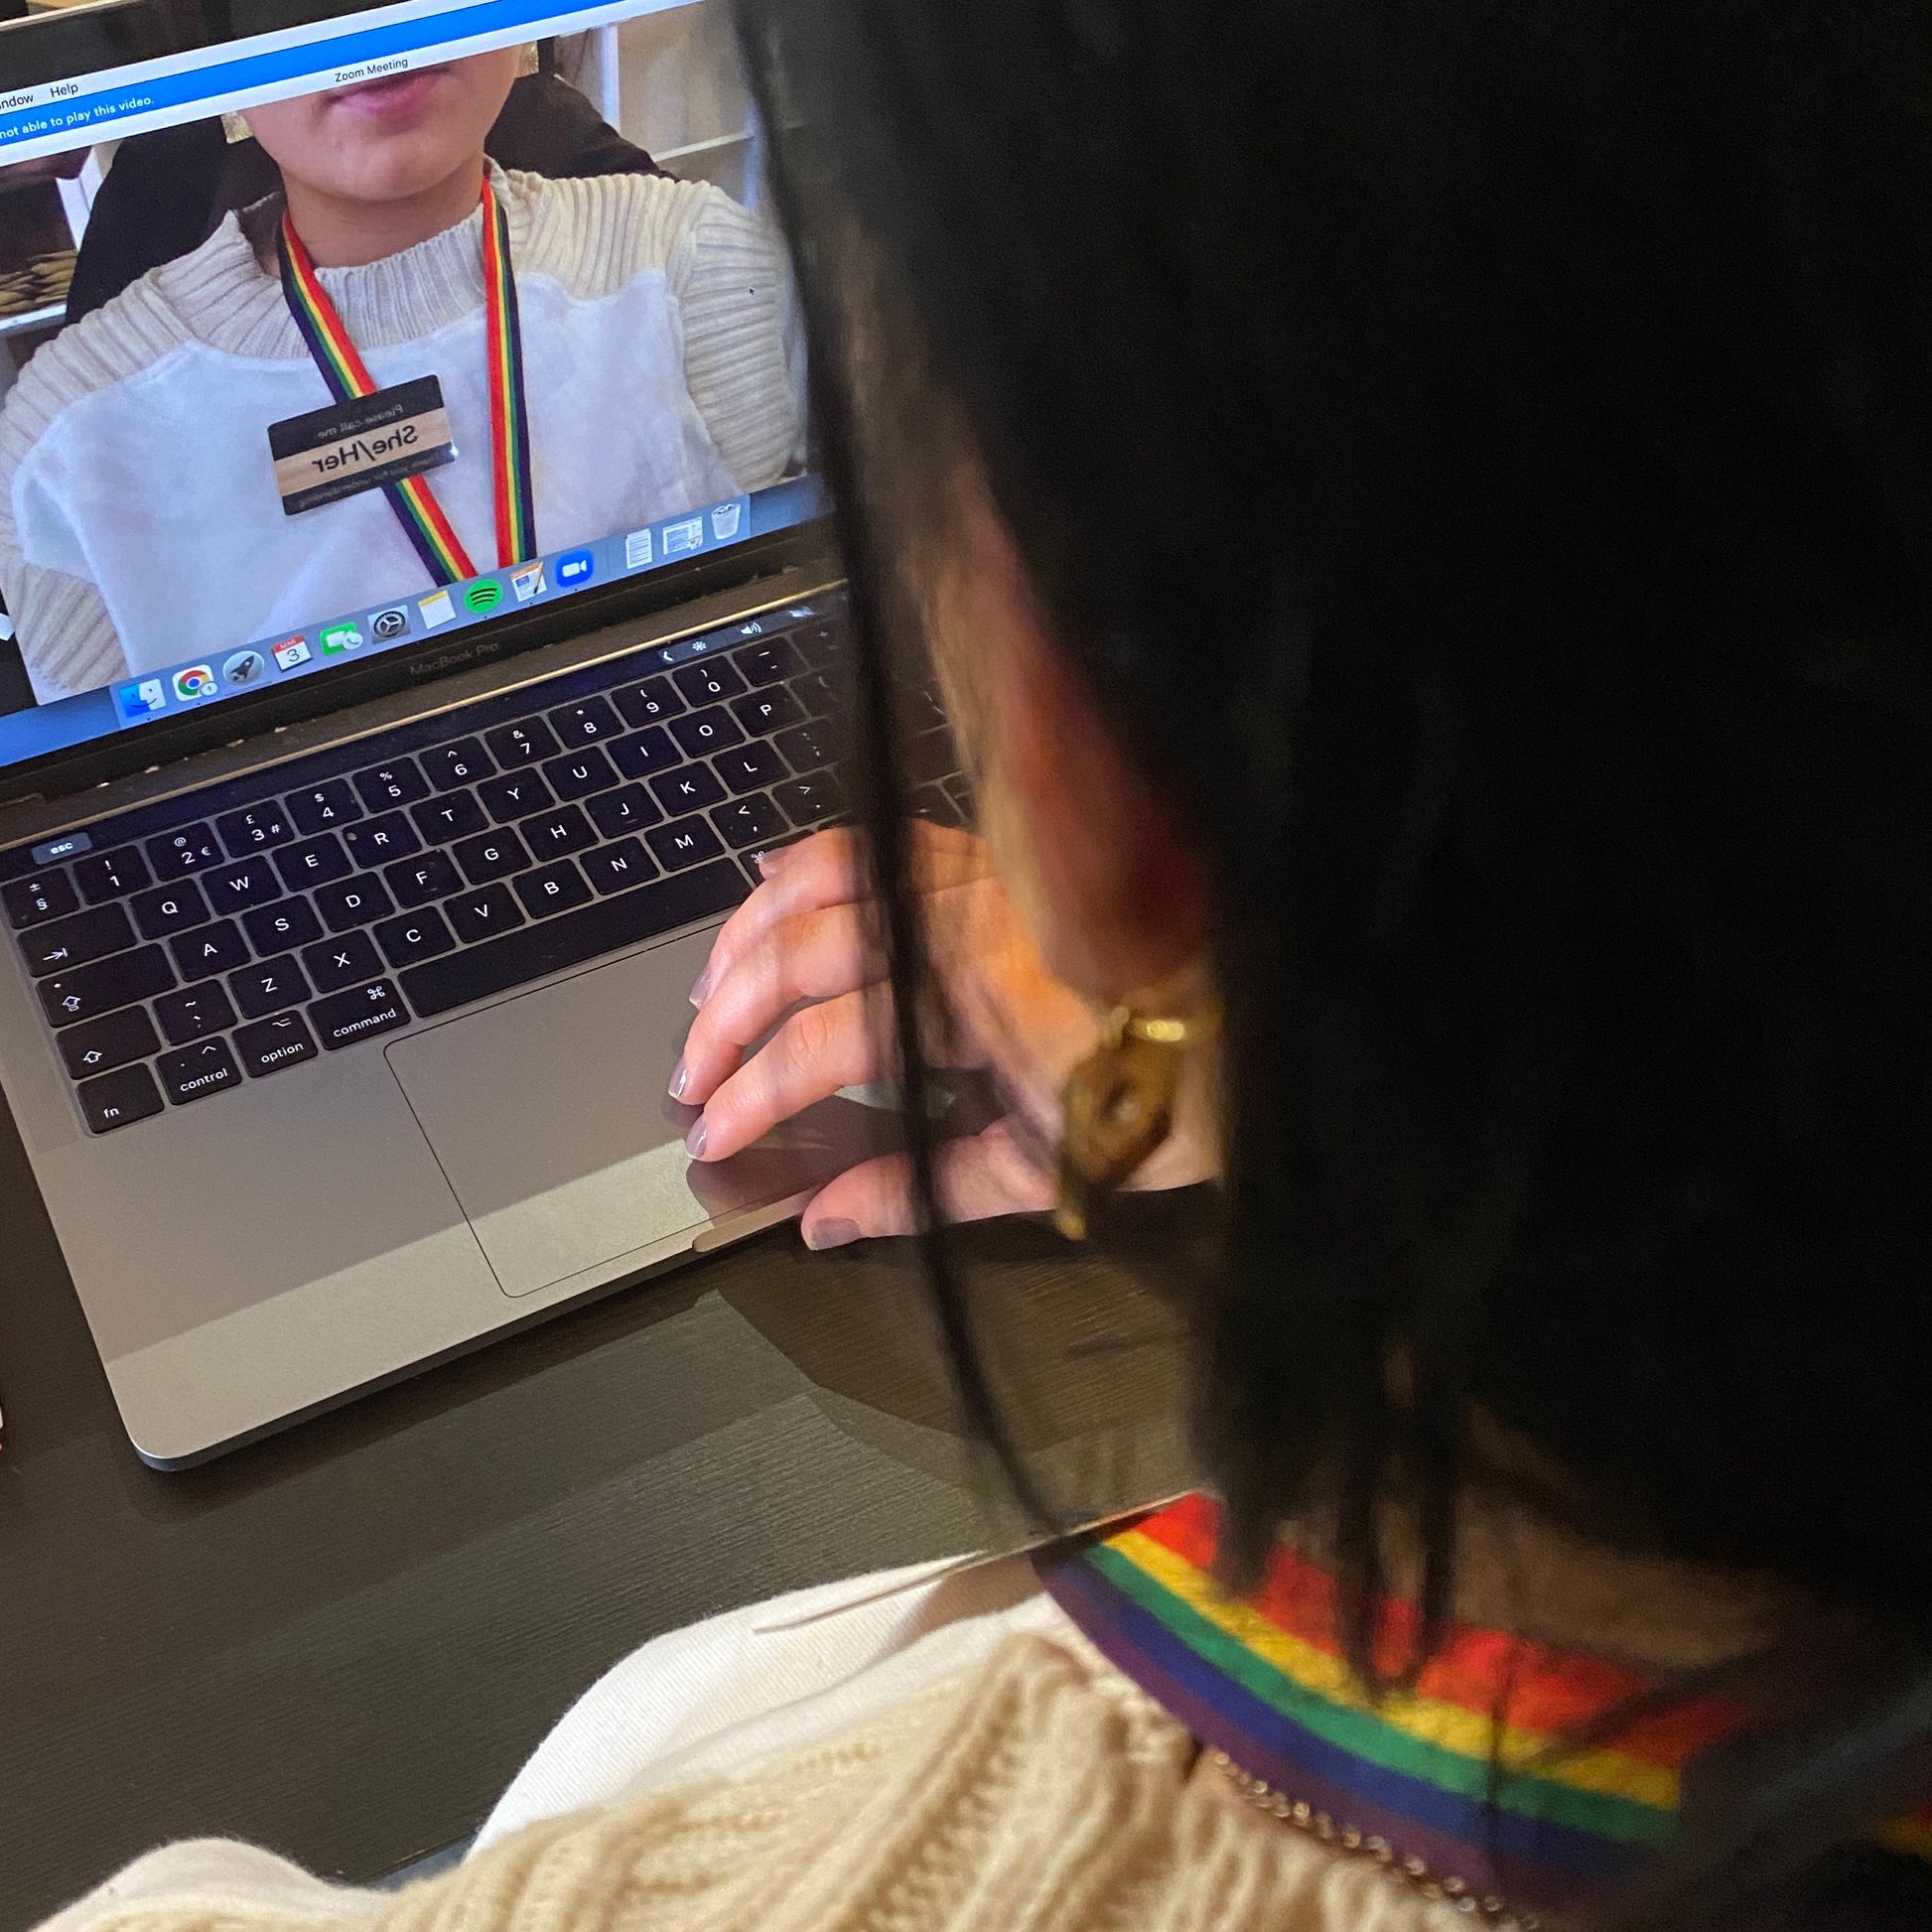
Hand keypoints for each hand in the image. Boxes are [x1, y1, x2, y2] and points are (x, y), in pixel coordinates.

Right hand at [673, 822, 1132, 1246]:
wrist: (1254, 1010)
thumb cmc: (1166, 1096)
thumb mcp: (1040, 1165)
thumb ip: (918, 1191)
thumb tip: (820, 1223)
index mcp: (978, 1004)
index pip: (826, 1042)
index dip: (754, 1091)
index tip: (711, 1132)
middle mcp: (967, 924)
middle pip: (806, 951)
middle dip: (729, 1013)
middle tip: (690, 1070)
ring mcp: (980, 878)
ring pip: (828, 875)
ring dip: (752, 930)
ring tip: (710, 988)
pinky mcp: (994, 857)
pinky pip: (883, 836)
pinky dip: (814, 863)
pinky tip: (775, 888)